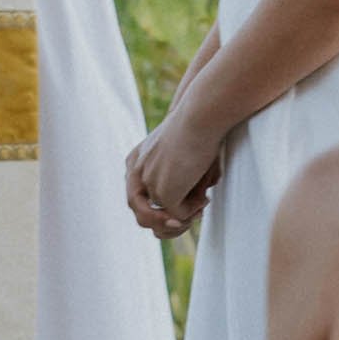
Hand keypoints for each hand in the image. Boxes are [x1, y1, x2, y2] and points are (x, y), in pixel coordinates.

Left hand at [126, 106, 223, 237]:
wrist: (199, 116)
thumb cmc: (199, 129)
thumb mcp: (182, 155)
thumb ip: (180, 180)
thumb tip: (193, 208)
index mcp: (136, 160)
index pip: (139, 196)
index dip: (158, 207)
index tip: (182, 205)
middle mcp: (135, 172)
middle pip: (140, 213)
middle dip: (165, 223)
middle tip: (190, 216)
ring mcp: (148, 184)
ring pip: (157, 220)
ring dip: (180, 220)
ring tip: (199, 207)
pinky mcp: (163, 193)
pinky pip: (178, 217)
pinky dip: (192, 212)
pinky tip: (203, 196)